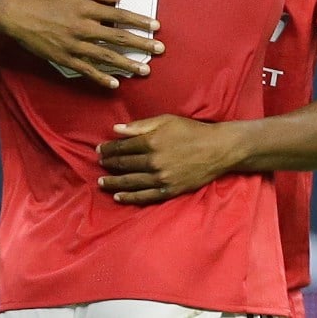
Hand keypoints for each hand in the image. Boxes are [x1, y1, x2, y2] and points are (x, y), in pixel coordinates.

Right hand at [0, 0, 163, 87]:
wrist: (15, 12)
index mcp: (87, 8)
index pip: (120, 16)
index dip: (140, 21)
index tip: (157, 26)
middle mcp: (83, 27)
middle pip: (119, 38)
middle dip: (142, 44)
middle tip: (160, 50)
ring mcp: (73, 45)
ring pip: (106, 57)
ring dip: (127, 64)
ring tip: (145, 70)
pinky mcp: (63, 58)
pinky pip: (85, 70)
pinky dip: (100, 78)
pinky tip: (115, 84)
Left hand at [97, 115, 236, 204]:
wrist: (217, 149)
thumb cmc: (192, 131)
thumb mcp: (166, 121)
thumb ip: (140, 126)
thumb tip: (116, 129)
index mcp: (151, 142)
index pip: (123, 147)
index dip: (109, 149)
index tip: (99, 150)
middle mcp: (154, 162)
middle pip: (124, 165)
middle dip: (108, 164)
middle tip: (99, 164)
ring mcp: (161, 178)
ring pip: (130, 182)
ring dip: (113, 182)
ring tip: (101, 181)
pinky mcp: (169, 191)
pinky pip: (145, 196)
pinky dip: (129, 197)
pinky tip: (118, 196)